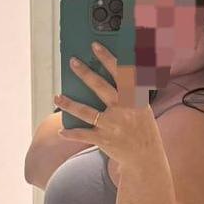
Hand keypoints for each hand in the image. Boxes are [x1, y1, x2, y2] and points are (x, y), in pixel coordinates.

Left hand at [55, 43, 160, 169]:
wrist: (146, 158)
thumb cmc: (141, 128)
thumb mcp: (141, 107)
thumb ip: (128, 92)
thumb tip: (104, 74)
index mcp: (134, 98)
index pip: (121, 73)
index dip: (108, 58)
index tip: (95, 46)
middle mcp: (123, 109)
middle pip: (100, 87)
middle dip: (85, 73)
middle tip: (73, 62)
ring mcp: (113, 125)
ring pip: (86, 112)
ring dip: (69, 104)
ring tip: (57, 97)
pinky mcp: (105, 139)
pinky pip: (84, 135)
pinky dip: (72, 133)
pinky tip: (62, 131)